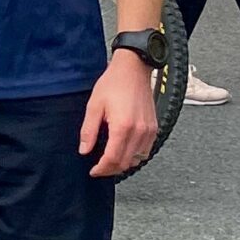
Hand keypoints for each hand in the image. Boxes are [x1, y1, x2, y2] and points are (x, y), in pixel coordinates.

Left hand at [80, 49, 158, 179]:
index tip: (93, 171)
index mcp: (123, 126)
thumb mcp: (94, 106)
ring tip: (110, 161)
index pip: (112, 159)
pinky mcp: (154, 128)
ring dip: (123, 164)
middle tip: (99, 168)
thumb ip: (89, 131)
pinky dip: (134, 156)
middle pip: (125, 163)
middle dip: (110, 169)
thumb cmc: (114, 83)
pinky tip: (124, 151)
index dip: (101, 169)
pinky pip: (146, 151)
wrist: (133, 69)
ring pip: (137, 159)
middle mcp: (139, 131)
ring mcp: (149, 131)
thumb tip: (84, 150)